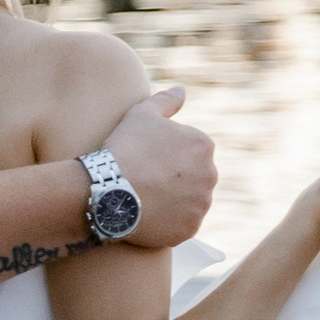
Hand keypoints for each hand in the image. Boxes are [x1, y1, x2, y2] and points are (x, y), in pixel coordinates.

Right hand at [108, 85, 217, 248]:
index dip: (165, 155)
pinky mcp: (190, 229)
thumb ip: (166, 101)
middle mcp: (210, 175)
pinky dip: (168, 222)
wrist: (108, 190)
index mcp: (203, 146)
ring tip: (145, 198)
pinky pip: (181, 225)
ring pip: (189, 202)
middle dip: (174, 179)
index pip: (190, 151)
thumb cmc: (124, 148)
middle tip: (145, 180)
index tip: (147, 159)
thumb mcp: (141, 114)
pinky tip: (147, 215)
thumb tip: (182, 90)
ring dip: (173, 200)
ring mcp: (201, 205)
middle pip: (193, 177)